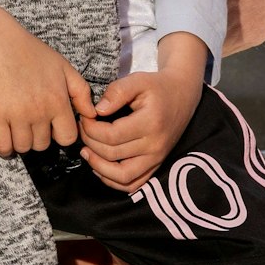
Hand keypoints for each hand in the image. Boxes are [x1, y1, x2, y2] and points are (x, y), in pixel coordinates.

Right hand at [0, 8, 96, 156]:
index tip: (52, 129)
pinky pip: (2, 146)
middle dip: (39, 138)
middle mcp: (40, 111)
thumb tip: (92, 115)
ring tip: (18, 129)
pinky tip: (5, 140)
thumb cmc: (31, 51)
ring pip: (23, 147)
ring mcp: (17, 114)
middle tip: (32, 125)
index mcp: (58, 100)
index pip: (67, 137)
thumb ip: (81, 92)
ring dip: (21, 142)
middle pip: (43, 145)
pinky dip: (4, 148)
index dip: (60, 135)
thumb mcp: (63, 67)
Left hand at [79, 33, 205, 191]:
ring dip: (99, 167)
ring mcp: (156, 159)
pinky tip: (100, 166)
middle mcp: (155, 145)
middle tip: (82, 131)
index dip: (91, 129)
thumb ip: (117, 92)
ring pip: (122, 176)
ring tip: (86, 152)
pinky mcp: (156, 165)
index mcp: (151, 122)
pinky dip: (113, 181)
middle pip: (113, 154)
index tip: (83, 118)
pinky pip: (132, 184)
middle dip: (90, 143)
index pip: (112, 135)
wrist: (182, 96)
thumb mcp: (138, 80)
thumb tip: (97, 110)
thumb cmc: (157, 87)